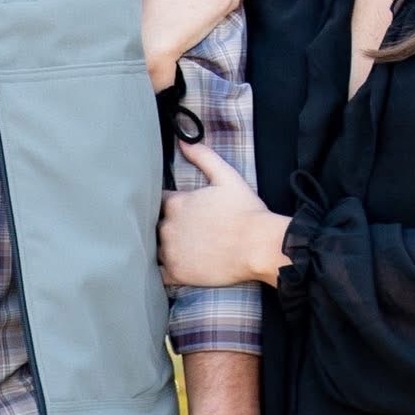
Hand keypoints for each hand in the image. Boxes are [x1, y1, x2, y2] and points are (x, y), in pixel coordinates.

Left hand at [158, 141, 291, 288]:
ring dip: (164, 247)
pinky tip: (173, 268)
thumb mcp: (227, 176)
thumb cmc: (246, 211)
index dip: (168, 204)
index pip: (158, 200)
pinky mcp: (176, 273)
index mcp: (175, 202)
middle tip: (186, 231)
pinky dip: (161, 271)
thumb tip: (183, 140)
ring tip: (183, 250)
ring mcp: (170, 251)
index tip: (180, 209)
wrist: (259, 246)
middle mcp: (167, 226)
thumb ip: (203, 156)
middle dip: (167, 226)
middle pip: (156, 224)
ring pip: (156, 248)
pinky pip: (158, 274)